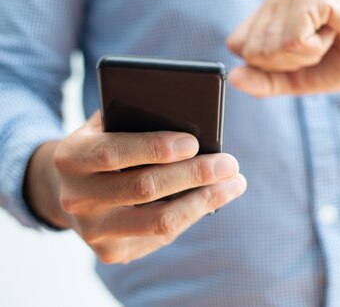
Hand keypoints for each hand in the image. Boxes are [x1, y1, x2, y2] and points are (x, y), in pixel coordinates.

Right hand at [24, 112, 246, 263]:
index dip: (154, 147)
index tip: (193, 142)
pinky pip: (162, 236)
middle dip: (193, 174)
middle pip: (143, 188)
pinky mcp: (112, 252)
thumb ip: (137, 119)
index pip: (113, 152)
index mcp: (71, 157)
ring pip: (159, 221)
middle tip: (229, 163)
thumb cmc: (105, 145)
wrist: (71, 189)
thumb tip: (191, 119)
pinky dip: (193, 214)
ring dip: (204, 201)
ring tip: (234, 184)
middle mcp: (77, 198)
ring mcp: (94, 230)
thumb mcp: (109, 125)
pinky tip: (214, 198)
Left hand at [227, 0, 339, 96]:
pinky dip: (315, 48)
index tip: (302, 54)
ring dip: (304, 55)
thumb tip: (233, 77)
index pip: (237, 46)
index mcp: (270, 9)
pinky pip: (294, 40)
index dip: (269, 65)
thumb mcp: (298, 79)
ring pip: (271, 46)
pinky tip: (333, 32)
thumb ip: (265, 81)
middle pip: (252, 50)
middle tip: (319, 46)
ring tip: (327, 37)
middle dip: (287, 63)